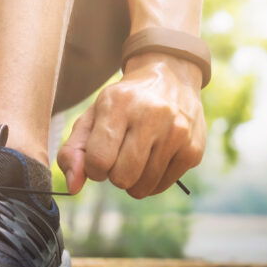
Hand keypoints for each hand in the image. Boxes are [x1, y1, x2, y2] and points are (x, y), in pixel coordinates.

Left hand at [58, 52, 205, 198]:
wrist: (169, 78)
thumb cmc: (123, 104)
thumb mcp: (92, 117)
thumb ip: (73, 151)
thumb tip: (74, 187)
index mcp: (119, 104)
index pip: (98, 160)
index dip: (93, 168)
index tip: (99, 158)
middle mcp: (152, 115)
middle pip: (122, 178)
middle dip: (114, 175)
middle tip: (120, 157)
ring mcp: (177, 132)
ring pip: (143, 187)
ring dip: (133, 181)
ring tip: (137, 158)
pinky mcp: (193, 149)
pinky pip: (162, 186)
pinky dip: (152, 181)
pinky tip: (153, 159)